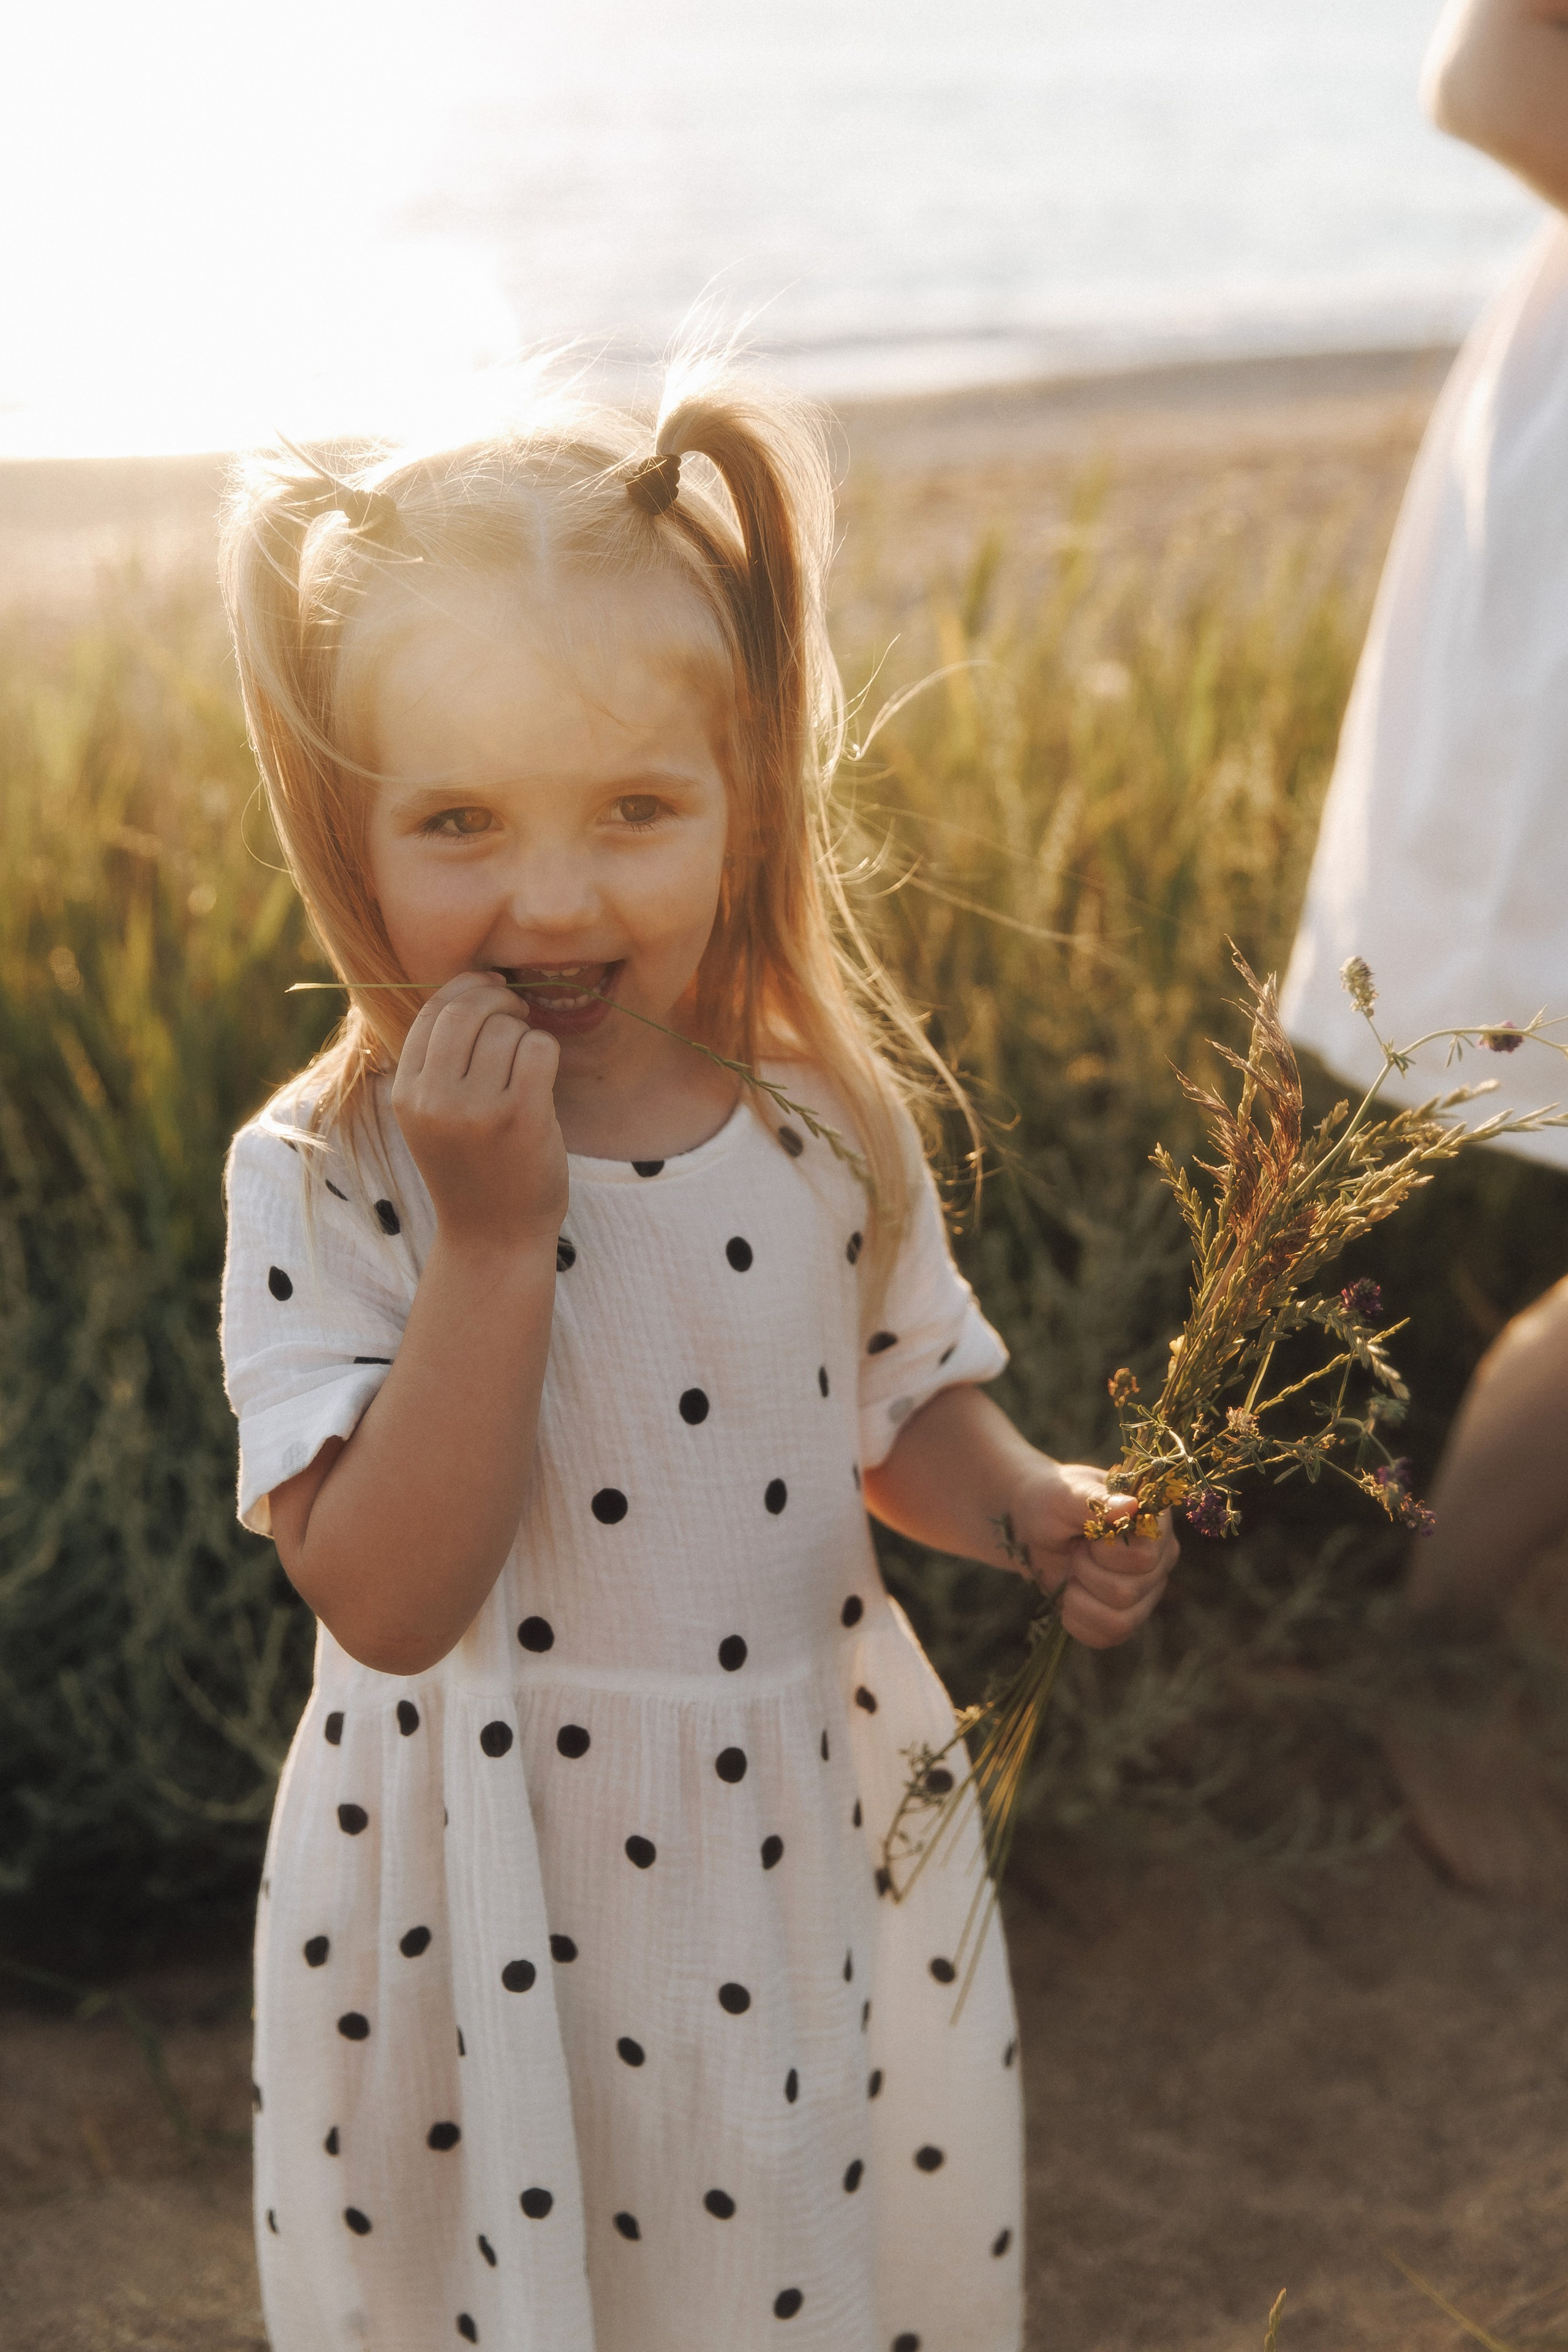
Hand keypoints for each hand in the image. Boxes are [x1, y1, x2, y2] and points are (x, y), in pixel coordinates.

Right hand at [391, 971, 566, 1254]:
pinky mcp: (521, 1117)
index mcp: (406, 1094)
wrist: (494, 1238)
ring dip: (525, 1033)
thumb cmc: (472, 1170)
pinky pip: (538, 1049)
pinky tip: (543, 1078)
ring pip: (506, 1028)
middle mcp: (434, 1099)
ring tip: (527, 1061)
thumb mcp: (433, 1118)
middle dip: (499, 1000)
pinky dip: (546, 1052)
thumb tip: (471, 988)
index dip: (465, 989)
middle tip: (517, 1014)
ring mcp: (477, 1109)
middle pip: (466, 1010)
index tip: (490, 990)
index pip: (431, 1012)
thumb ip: (438, 1063)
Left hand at [1008, 1458, 1176, 1649]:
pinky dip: (1078, 1621)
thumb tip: (1132, 1506)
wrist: (1033, 1524)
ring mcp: (1146, 1592)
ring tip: (1073, 1572)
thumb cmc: (1052, 1502)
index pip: (1144, 1558)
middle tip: (1075, 1550)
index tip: (1087, 1533)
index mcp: (1155, 1524)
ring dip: (1080, 1599)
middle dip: (1086, 1572)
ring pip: (1121, 1622)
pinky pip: (1108, 1638)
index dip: (1106, 1552)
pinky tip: (1069, 1596)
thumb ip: (1097, 1500)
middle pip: (1128, 1592)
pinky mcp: (1127, 1616)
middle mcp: (1160, 1560)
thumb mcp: (1066, 1495)